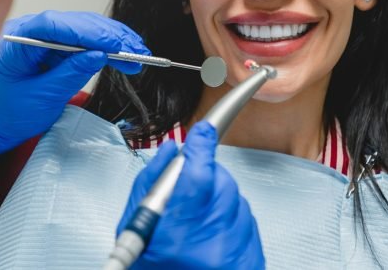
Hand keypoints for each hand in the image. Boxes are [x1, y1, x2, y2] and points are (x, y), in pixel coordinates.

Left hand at [0, 10, 149, 155]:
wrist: (3, 119)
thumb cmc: (12, 111)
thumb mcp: (42, 98)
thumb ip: (70, 74)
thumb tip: (100, 56)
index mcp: (17, 41)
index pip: (54, 26)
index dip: (88, 32)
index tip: (115, 45)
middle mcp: (32, 30)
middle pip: (76, 23)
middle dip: (110, 36)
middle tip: (136, 50)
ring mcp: (47, 34)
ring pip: (88, 27)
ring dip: (116, 40)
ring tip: (138, 53)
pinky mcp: (61, 41)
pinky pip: (89, 38)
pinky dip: (110, 46)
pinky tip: (127, 53)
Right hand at [118, 121, 264, 269]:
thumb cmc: (149, 266)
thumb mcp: (135, 227)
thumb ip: (150, 182)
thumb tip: (172, 151)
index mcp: (178, 235)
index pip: (199, 174)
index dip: (202, 146)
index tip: (203, 131)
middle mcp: (213, 243)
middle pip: (219, 181)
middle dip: (203, 178)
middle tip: (186, 197)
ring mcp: (237, 251)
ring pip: (233, 196)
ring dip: (216, 198)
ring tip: (195, 224)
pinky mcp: (252, 256)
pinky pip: (244, 216)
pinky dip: (228, 216)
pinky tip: (210, 235)